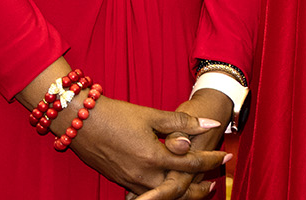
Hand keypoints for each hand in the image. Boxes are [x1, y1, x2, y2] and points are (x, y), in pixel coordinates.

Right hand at [65, 95, 229, 198]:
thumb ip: (183, 122)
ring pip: (162, 195)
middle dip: (198, 188)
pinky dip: (161, 194)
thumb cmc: (116, 114)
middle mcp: (141, 174)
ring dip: (180, 193)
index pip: (190, 163)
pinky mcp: (120, 181)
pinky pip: (146, 194)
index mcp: (152, 157)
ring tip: (197, 190)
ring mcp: (129, 181)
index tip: (225, 156)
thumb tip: (210, 123)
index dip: (210, 159)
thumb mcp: (152, 115)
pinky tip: (168, 188)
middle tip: (214, 184)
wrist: (79, 120)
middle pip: (177, 189)